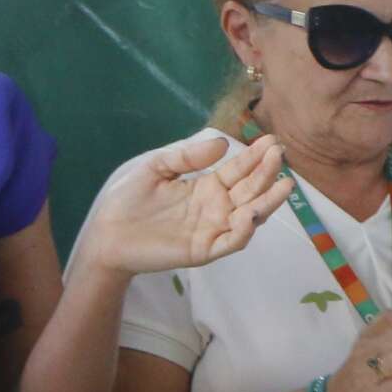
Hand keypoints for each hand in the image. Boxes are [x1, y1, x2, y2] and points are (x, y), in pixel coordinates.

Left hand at [74, 131, 295, 277]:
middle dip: (267, 172)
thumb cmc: (129, 202)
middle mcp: (218, 207)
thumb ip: (187, 157)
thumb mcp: (156, 168)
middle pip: (250, 190)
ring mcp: (214, 229)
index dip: (255, 156)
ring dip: (268, 201)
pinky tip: (250, 214)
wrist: (107, 235)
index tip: (271, 141)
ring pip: (250, 216)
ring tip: (285, 184)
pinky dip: (244, 230)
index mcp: (208, 186)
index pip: (239, 170)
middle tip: (280, 153)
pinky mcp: (205, 250)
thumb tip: (221, 143)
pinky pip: (232, 241)